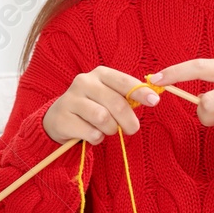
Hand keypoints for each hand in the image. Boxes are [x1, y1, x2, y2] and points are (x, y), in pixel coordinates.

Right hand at [43, 65, 159, 144]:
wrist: (59, 118)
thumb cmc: (92, 106)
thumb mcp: (109, 96)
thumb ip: (127, 96)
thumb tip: (152, 97)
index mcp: (100, 74)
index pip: (124, 81)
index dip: (141, 91)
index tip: (155, 101)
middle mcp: (84, 82)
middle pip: (116, 103)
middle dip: (128, 120)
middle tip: (132, 129)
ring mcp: (71, 99)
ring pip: (103, 118)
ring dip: (111, 129)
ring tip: (107, 130)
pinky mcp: (63, 118)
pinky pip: (90, 133)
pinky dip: (97, 138)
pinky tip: (92, 134)